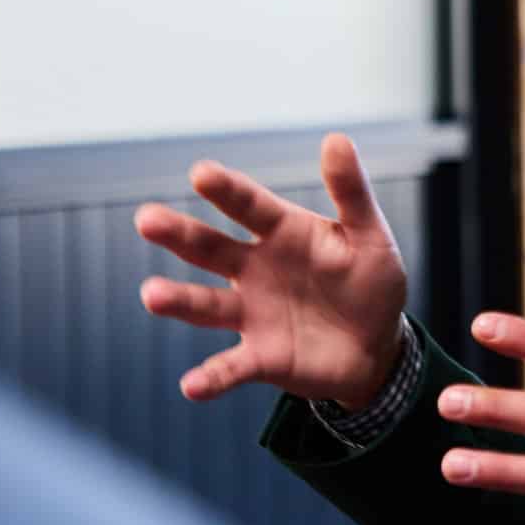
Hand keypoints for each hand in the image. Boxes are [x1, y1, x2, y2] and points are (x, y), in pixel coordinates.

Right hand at [134, 133, 408, 407]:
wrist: (378, 346)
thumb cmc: (371, 282)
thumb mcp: (370, 236)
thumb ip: (352, 193)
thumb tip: (336, 139)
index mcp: (282, 233)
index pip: (250, 206)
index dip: (227, 190)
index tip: (201, 173)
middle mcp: (254, 269)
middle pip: (210, 248)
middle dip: (178, 234)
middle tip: (146, 219)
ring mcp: (252, 314)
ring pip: (206, 306)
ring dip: (178, 301)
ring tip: (151, 295)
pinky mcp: (260, 357)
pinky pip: (230, 368)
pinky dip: (211, 377)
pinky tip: (192, 386)